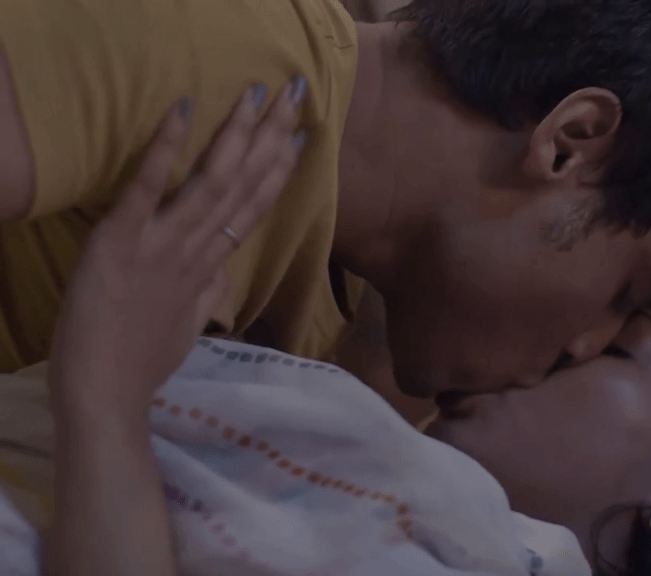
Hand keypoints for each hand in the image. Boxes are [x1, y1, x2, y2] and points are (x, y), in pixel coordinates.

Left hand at [49, 79, 306, 419]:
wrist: (106, 396)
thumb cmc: (142, 365)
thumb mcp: (186, 327)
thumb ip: (207, 293)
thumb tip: (223, 272)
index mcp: (209, 268)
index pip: (252, 211)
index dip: (278, 172)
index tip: (300, 138)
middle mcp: (196, 250)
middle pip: (242, 186)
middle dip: (270, 137)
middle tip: (295, 94)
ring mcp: (163, 245)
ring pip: (210, 183)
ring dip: (235, 135)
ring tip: (256, 95)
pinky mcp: (123, 242)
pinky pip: (148, 190)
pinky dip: (165, 149)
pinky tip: (183, 111)